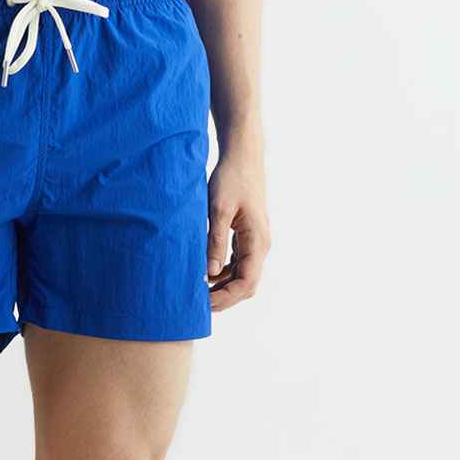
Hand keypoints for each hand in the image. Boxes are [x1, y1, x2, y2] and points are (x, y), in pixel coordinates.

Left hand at [206, 139, 269, 310]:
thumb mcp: (218, 209)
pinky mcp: (247, 235)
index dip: (226, 297)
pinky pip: (238, 263)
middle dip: (225, 297)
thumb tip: (209, 273)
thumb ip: (215, 241)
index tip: (204, 303)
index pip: (246, 282)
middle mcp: (260, 244)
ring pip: (242, 275)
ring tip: (199, 291)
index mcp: (257, 241)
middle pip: (246, 284)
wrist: (242, 156)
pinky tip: (206, 273)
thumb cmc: (231, 178)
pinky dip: (224, 272)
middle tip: (198, 303)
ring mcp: (255, 241)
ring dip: (223, 286)